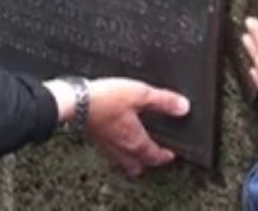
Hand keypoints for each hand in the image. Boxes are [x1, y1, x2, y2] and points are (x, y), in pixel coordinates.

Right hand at [45, 77, 189, 176]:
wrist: (74, 102)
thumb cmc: (105, 99)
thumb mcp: (139, 94)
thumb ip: (162, 100)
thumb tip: (183, 106)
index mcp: (135, 141)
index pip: (155, 156)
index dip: (165, 156)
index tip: (171, 154)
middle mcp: (121, 148)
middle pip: (137, 165)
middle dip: (147, 161)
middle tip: (154, 155)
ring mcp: (106, 145)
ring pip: (122, 160)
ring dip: (131, 157)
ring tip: (136, 148)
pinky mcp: (94, 138)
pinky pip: (109, 150)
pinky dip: (116, 148)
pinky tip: (115, 136)